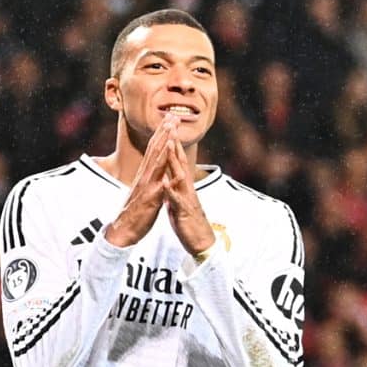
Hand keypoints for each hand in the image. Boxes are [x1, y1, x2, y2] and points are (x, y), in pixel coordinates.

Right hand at [102, 122, 177, 247]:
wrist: (123, 230)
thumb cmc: (135, 212)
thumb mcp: (144, 191)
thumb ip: (149, 178)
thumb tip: (155, 169)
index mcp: (145, 174)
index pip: (154, 150)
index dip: (162, 134)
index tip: (169, 120)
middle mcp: (145, 176)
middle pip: (155, 149)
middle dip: (164, 132)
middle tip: (172, 115)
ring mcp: (147, 185)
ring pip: (157, 161)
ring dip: (164, 144)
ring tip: (172, 129)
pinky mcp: (150, 198)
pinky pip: (160, 184)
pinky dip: (168, 174)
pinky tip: (176, 166)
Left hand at [158, 133, 216, 259]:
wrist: (200, 242)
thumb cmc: (188, 221)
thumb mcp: (178, 200)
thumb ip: (173, 187)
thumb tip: (168, 176)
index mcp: (182, 185)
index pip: (176, 160)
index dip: (171, 143)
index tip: (167, 127)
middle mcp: (186, 188)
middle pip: (180, 162)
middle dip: (174, 143)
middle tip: (170, 124)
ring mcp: (186, 198)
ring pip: (180, 176)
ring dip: (174, 160)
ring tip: (168, 144)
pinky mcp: (184, 212)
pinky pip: (177, 200)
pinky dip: (171, 191)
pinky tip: (165, 182)